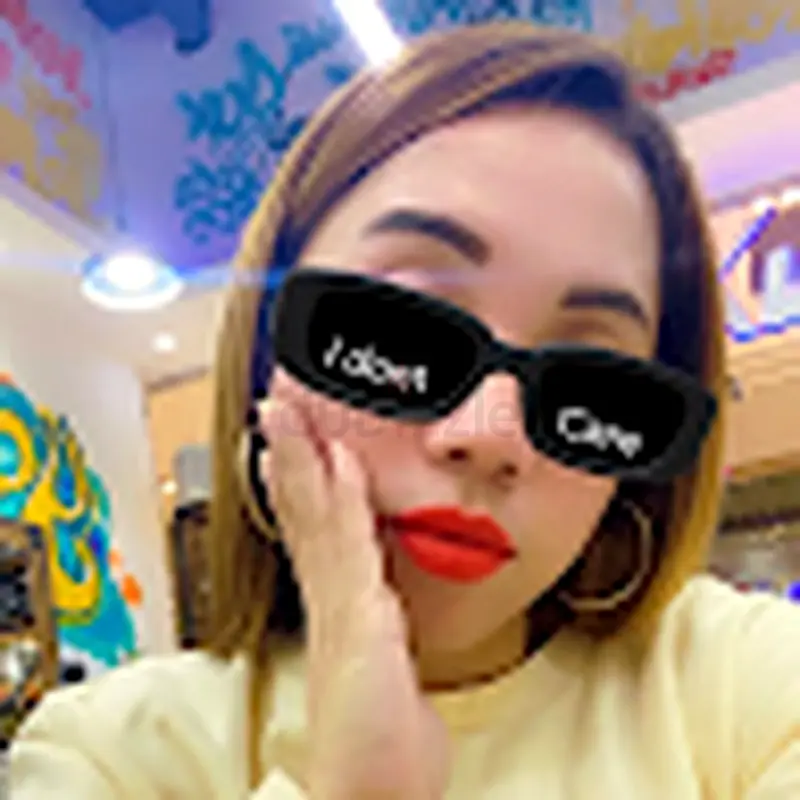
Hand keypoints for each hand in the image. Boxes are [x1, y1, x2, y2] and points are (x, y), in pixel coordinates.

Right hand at [260, 397, 450, 799]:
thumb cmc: (381, 753)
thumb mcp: (385, 681)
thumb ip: (381, 642)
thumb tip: (383, 618)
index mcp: (340, 614)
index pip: (317, 535)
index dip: (302, 489)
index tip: (294, 449)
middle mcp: (332, 605)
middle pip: (306, 517)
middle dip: (291, 461)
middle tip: (276, 413)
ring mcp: (342, 611)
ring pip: (319, 520)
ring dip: (303, 463)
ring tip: (287, 418)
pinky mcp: (359, 624)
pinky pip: (350, 547)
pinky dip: (341, 500)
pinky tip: (338, 463)